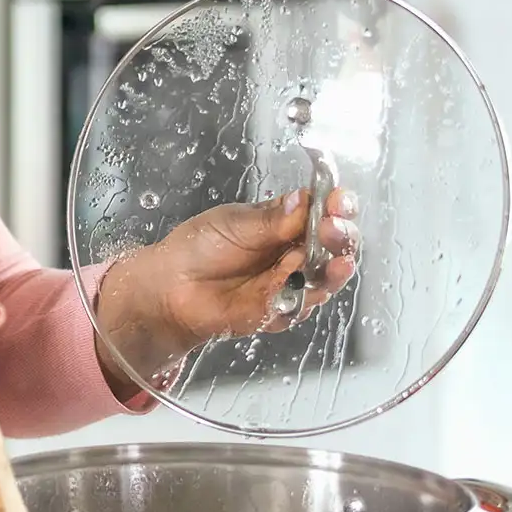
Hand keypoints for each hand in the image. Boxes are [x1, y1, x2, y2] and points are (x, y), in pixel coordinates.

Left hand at [95, 188, 359, 386]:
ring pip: (326, 279)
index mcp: (289, 221)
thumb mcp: (234, 224)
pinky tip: (298, 281)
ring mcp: (292, 283)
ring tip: (336, 261)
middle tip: (332, 228)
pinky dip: (302, 295)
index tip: (338, 201)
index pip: (325, 211)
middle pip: (336, 246)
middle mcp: (298, 251)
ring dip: (333, 270)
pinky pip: (301, 305)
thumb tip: (304, 199)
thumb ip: (272, 219)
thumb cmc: (200, 247)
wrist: (170, 286)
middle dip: (341, 236)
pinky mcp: (282, 311)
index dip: (337, 206)